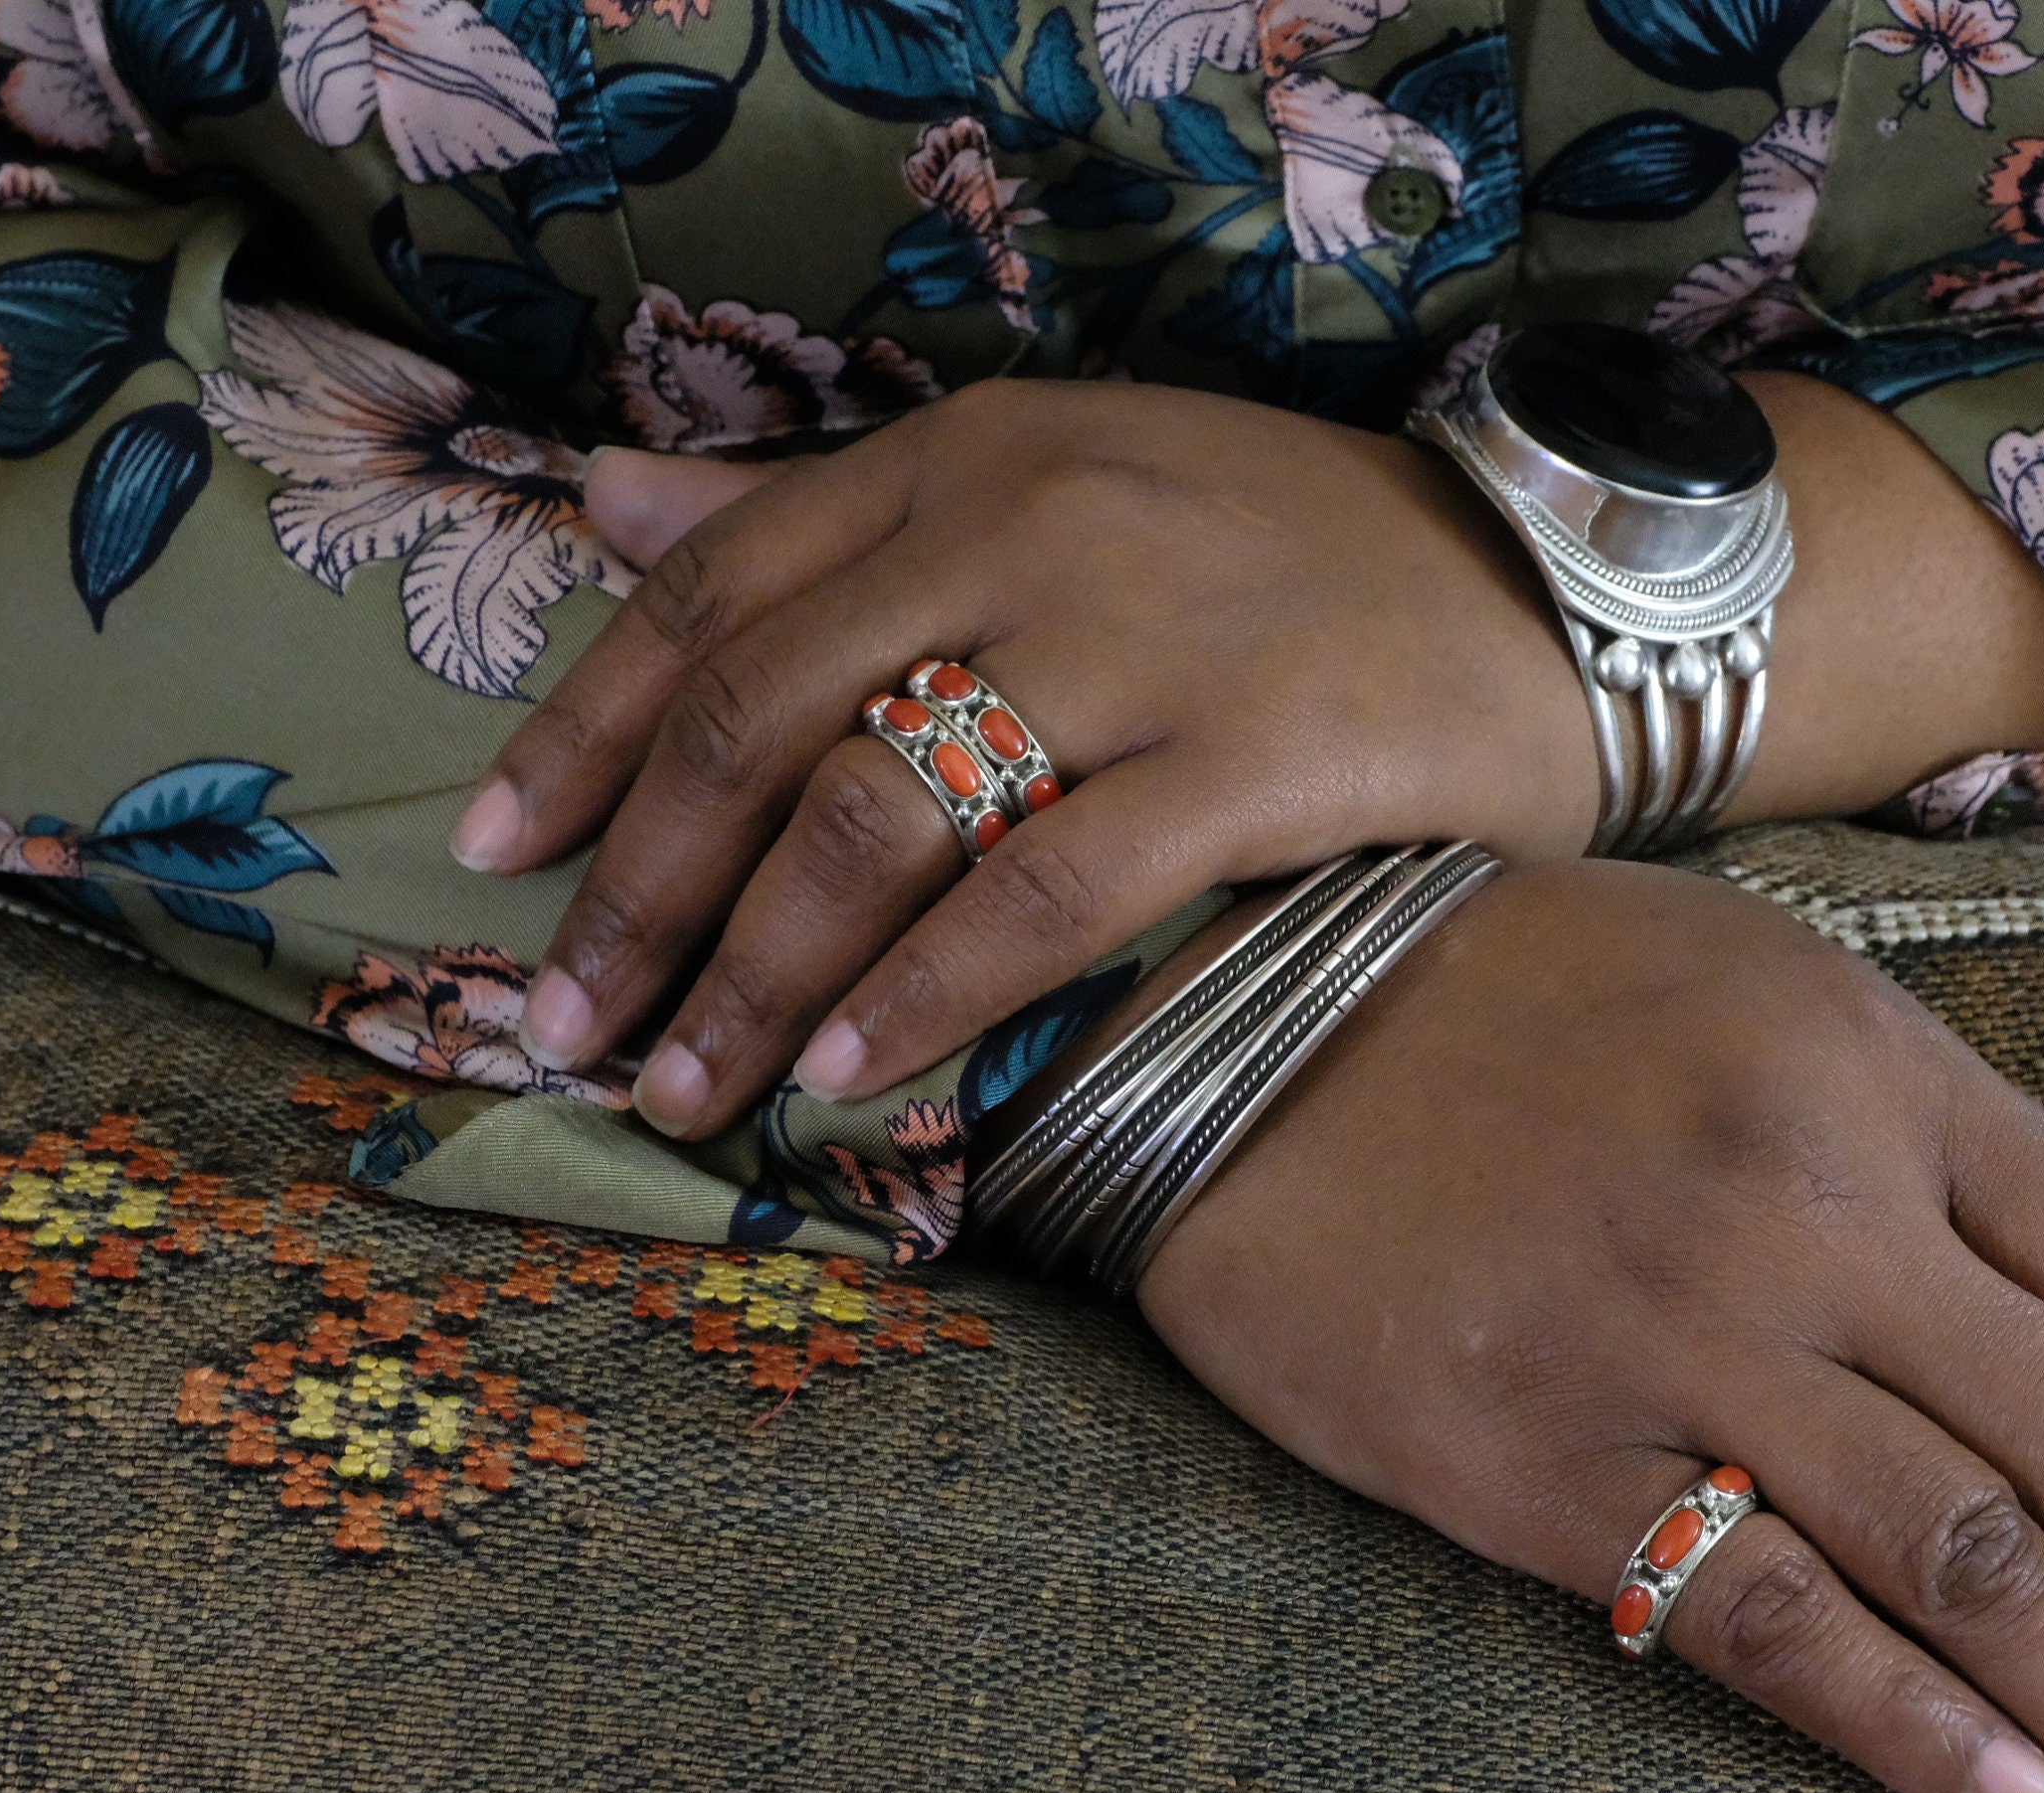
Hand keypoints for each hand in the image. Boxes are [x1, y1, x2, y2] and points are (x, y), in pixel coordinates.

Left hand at [452, 378, 1595, 1137]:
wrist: (1552, 585)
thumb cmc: (1287, 558)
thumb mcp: (1055, 481)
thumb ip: (837, 515)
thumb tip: (607, 510)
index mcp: (968, 454)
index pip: (711, 592)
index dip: (579, 732)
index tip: (491, 854)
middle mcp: (1033, 520)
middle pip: (761, 718)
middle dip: (637, 891)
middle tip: (561, 1028)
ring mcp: (1145, 635)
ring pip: (876, 817)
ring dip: (751, 973)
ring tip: (683, 1089)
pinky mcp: (1255, 754)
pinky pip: (1043, 895)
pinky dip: (925, 996)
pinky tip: (854, 1080)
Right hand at [1126, 860, 2043, 1792]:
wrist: (1242, 1002)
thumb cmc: (1527, 989)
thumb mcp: (1784, 994)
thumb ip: (1996, 1138)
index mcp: (1884, 1079)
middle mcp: (1814, 1206)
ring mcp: (1680, 1332)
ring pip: (1949, 1546)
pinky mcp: (1542, 1450)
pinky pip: (1747, 1602)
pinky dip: (1889, 1713)